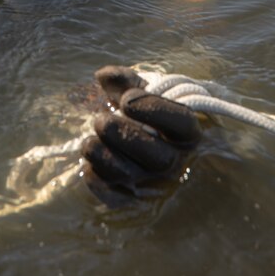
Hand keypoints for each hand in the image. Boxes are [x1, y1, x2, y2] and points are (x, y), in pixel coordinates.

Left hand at [81, 66, 200, 200]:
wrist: (148, 141)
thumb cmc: (147, 112)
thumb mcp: (144, 92)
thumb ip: (126, 81)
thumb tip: (103, 76)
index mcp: (186, 131)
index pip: (180, 122)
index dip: (152, 109)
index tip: (126, 100)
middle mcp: (175, 160)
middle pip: (157, 157)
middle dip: (123, 136)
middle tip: (101, 121)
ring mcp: (155, 183)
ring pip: (133, 176)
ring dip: (104, 157)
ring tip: (89, 141)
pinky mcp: (133, 199)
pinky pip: (117, 198)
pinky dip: (99, 184)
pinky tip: (88, 167)